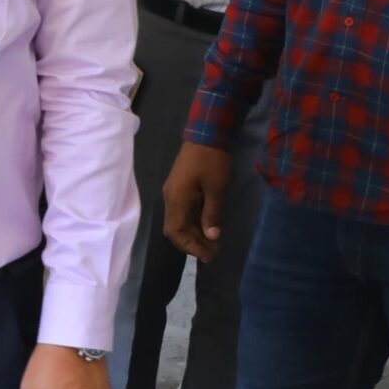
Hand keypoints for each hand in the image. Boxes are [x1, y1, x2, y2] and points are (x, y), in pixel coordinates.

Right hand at [163, 142, 231, 262]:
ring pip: (181, 221)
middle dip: (193, 243)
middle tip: (214, 253)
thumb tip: (212, 237)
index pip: (175, 232)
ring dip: (195, 234)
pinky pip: (185, 212)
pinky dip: (195, 223)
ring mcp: (175, 193)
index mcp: (176, 200)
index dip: (189, 246)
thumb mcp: (216, 189)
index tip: (207, 255)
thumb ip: (212, 214)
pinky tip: (209, 228)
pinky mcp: (182, 188)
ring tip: (214, 244)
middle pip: (176, 229)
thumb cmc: (211, 161)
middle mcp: (171, 199)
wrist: (207, 134)